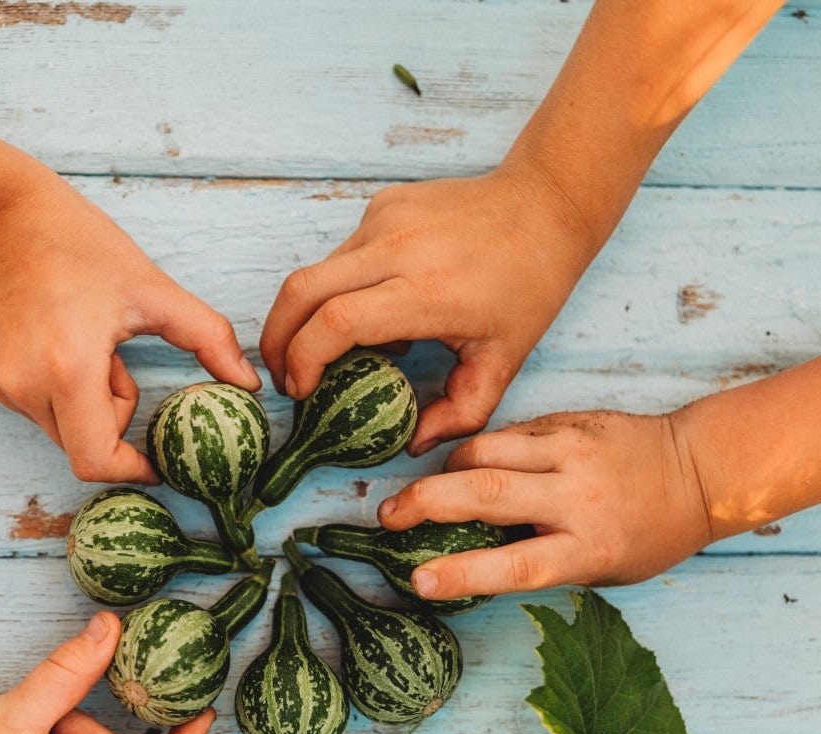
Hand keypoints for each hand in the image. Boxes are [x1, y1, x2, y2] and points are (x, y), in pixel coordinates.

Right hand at [0, 171, 259, 482]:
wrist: (0, 212)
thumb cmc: (80, 244)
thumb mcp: (153, 289)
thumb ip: (209, 339)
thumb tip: (250, 383)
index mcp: (69, 370)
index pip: (97, 460)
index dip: (132, 470)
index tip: (156, 463)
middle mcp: (25, 386)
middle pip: (84, 445)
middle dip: (113, 418)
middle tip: (118, 363)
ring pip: (61, 428)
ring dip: (87, 402)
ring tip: (86, 344)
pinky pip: (34, 406)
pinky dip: (57, 389)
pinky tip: (55, 340)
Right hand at [259, 167, 592, 453]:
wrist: (546, 203)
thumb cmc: (528, 286)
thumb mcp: (503, 362)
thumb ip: (460, 415)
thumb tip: (414, 443)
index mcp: (427, 292)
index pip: (335, 323)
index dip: (303, 360)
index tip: (302, 390)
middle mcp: (398, 249)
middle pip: (299, 292)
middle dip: (275, 340)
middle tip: (282, 376)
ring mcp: (386, 221)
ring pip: (313, 272)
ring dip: (302, 316)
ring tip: (321, 351)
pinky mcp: (383, 206)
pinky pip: (340, 255)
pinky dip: (334, 289)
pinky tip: (364, 309)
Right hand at [377, 410, 713, 596]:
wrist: (698, 469)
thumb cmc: (648, 534)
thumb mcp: (601, 567)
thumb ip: (541, 558)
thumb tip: (469, 551)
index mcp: (590, 547)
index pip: (517, 565)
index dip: (462, 573)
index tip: (418, 580)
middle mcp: (578, 496)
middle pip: (485, 494)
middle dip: (424, 502)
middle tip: (388, 516)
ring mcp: (571, 451)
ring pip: (485, 452)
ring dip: (446, 471)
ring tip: (431, 489)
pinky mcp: (567, 421)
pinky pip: (506, 434)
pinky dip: (479, 451)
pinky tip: (474, 465)